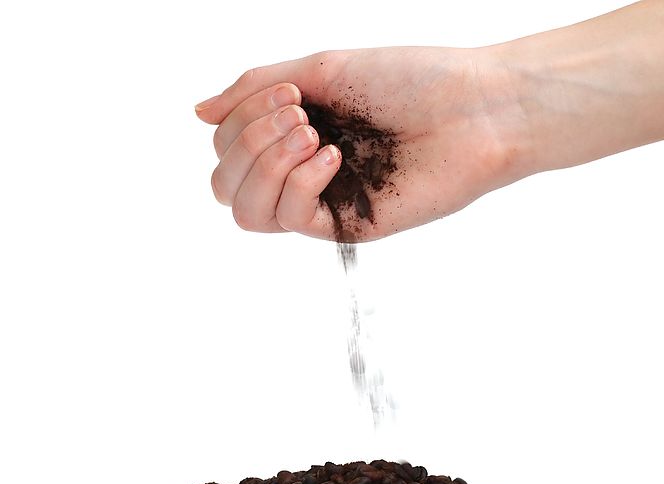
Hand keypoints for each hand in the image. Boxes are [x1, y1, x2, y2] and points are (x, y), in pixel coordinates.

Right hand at [196, 47, 527, 241]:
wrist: (476, 107)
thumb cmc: (410, 80)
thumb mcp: (322, 69)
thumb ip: (256, 90)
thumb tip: (198, 113)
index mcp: (290, 133)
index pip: (225, 146)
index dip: (241, 119)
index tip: (292, 92)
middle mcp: (297, 172)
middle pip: (224, 184)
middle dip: (248, 143)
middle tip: (299, 114)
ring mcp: (319, 202)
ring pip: (246, 211)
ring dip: (266, 164)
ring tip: (313, 134)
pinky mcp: (343, 226)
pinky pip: (288, 219)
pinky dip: (300, 181)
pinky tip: (334, 156)